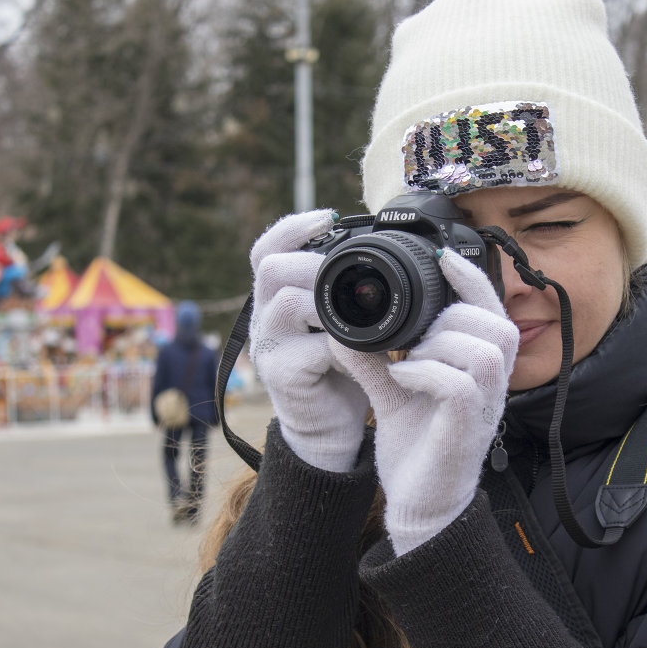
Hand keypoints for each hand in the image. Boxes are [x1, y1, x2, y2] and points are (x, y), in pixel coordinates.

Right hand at [249, 209, 369, 471]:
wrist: (332, 430)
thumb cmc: (343, 373)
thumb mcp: (345, 326)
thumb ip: (348, 296)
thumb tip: (382, 253)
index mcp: (277, 300)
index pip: (267, 250)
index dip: (293, 227)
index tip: (330, 216)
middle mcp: (264, 319)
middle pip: (271, 268)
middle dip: (313, 264)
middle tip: (351, 277)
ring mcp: (268, 348)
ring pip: (286, 302)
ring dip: (328, 302)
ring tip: (360, 314)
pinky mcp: (282, 377)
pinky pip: (310, 348)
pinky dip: (342, 345)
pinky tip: (364, 350)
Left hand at [332, 249, 518, 554]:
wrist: (419, 504)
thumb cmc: (417, 449)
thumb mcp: (393, 391)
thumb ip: (376, 356)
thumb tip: (344, 322)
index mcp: (480, 369)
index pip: (492, 309)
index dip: (471, 277)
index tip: (440, 255)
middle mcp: (492, 385)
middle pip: (497, 322)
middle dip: (450, 317)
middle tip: (413, 339)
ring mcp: (484, 407)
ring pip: (484, 347)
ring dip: (440, 344)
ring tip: (407, 360)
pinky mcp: (467, 429)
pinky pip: (461, 383)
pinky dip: (427, 371)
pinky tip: (401, 378)